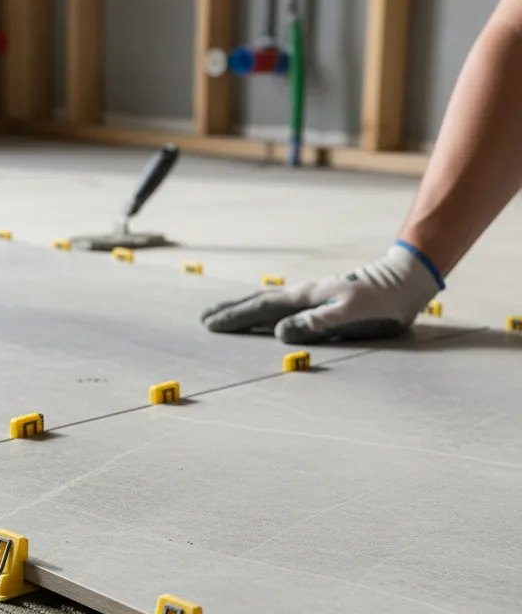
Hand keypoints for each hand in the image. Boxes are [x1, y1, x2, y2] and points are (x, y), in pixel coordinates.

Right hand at [200, 244, 442, 344]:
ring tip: (227, 315)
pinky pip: (284, 306)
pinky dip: (266, 310)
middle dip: (231, 311)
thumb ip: (315, 325)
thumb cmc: (383, 303)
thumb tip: (279, 334)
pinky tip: (268, 315)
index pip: (261, 308)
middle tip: (205, 318)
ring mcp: (313, 296)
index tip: (209, 324)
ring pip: (270, 303)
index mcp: (306, 299)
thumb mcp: (350, 316)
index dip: (234, 317)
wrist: (407, 279)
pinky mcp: (323, 300)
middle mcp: (304, 295)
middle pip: (259, 302)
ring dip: (245, 309)